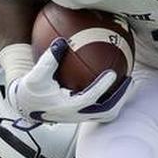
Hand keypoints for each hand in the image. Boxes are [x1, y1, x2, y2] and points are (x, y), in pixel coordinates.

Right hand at [6, 39, 131, 123]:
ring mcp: (81, 117)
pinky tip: (116, 84)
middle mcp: (77, 115)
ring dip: (119, 100)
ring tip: (128, 84)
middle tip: (130, 80)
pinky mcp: (82, 114)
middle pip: (106, 112)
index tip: (113, 74)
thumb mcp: (36, 75)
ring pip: (106, 114)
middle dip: (120, 97)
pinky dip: (111, 98)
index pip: (90, 99)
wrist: (27, 106)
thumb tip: (61, 41)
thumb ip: (49, 59)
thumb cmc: (31, 89)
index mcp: (67, 107)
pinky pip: (102, 109)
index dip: (102, 87)